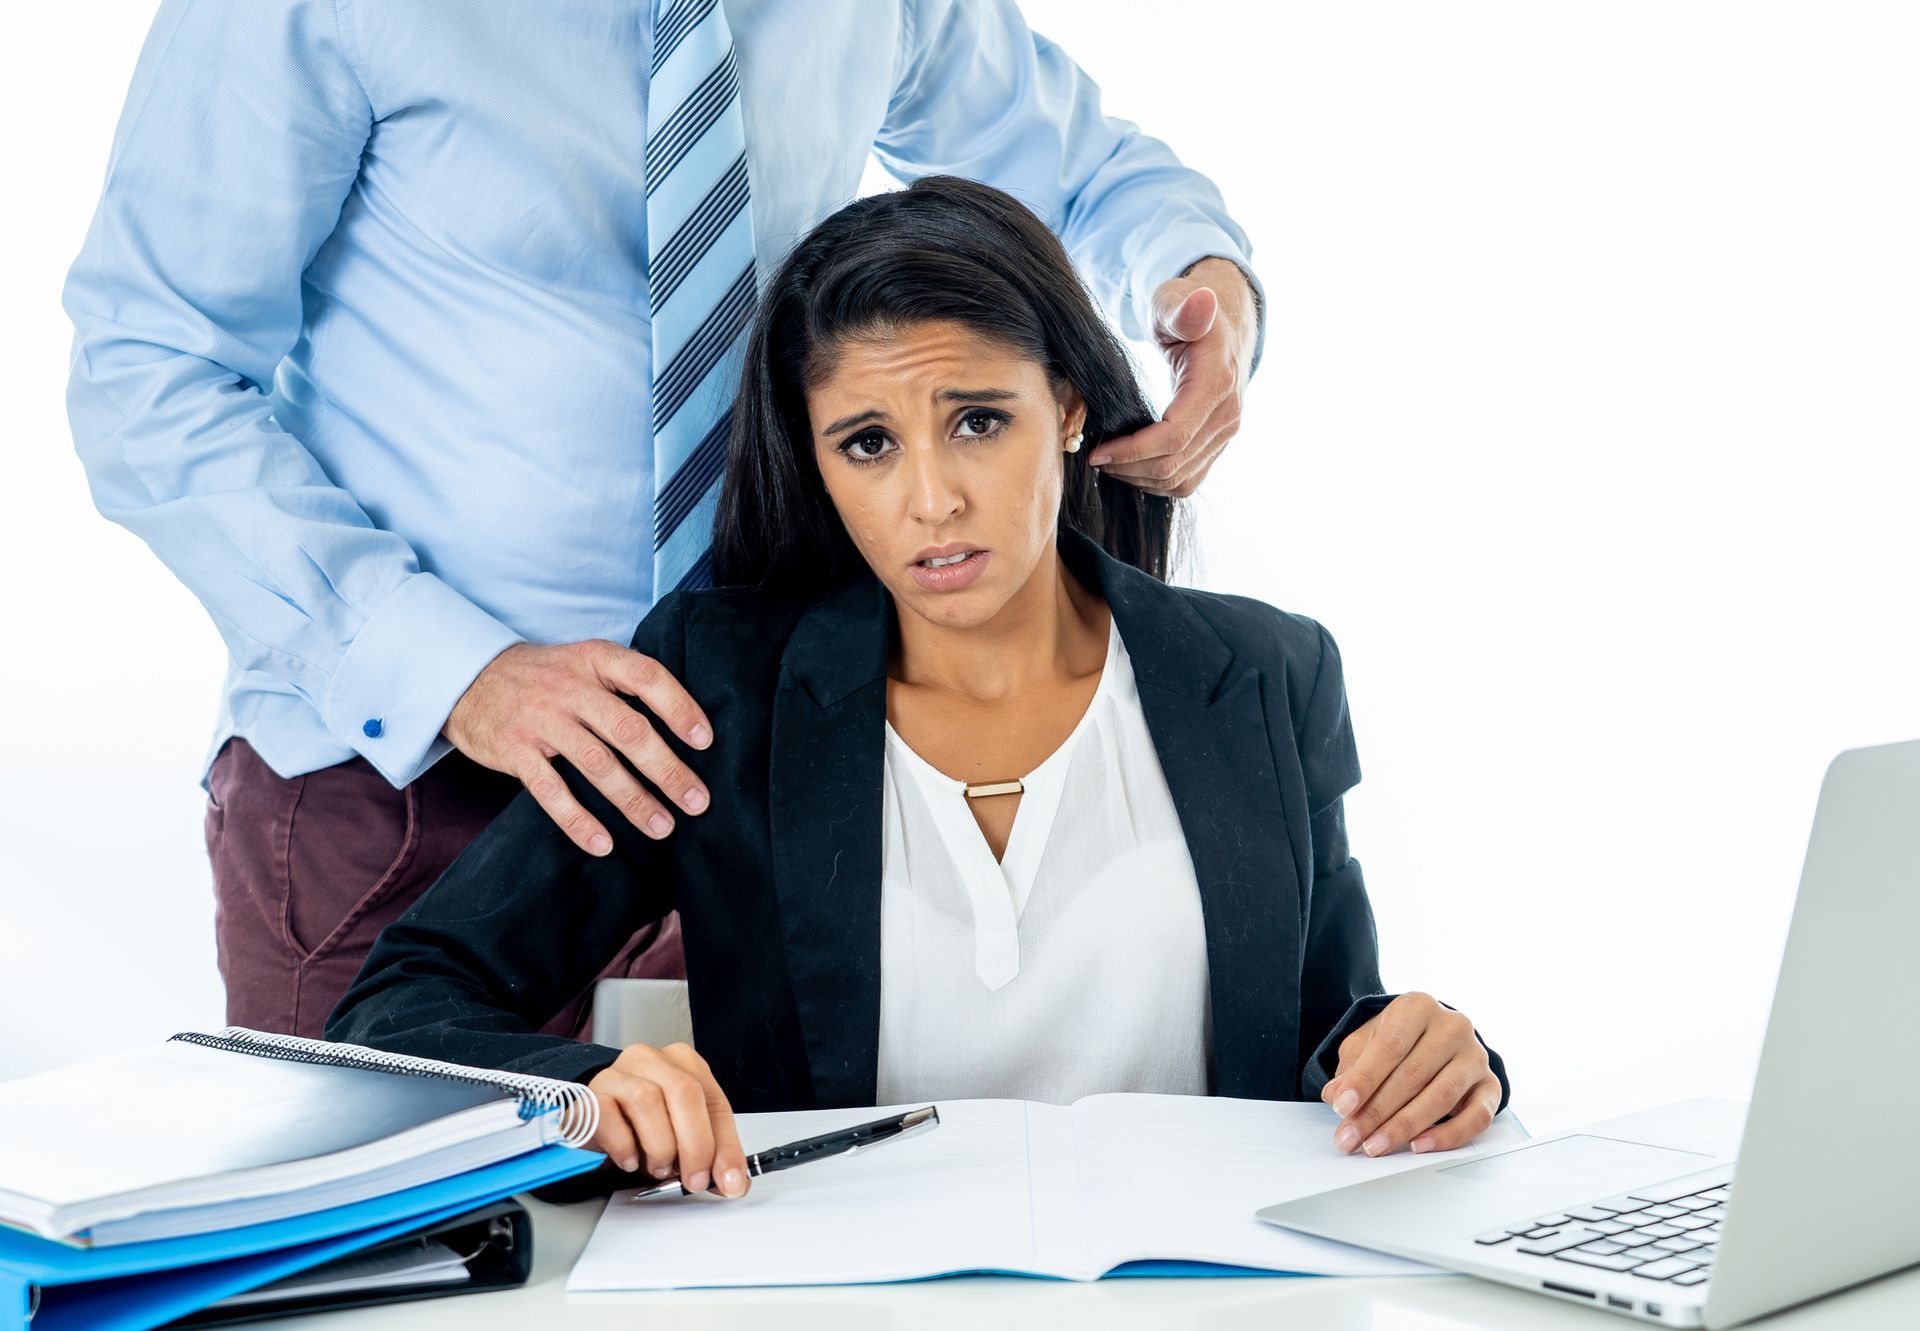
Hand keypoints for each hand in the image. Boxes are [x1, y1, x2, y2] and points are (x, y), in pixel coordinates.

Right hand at [445, 640, 712, 856]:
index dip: (679, 707)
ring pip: (596, 764)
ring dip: (633, 800)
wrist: (467, 678)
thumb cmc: (546, 677)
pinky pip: (550, 791)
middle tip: (697, 801)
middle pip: (627, 730)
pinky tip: (603, 844)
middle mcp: (570, 686)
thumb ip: (625, 685)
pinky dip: (578, 820)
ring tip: (662, 827)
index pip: (646, 676)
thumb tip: (686, 726)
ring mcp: (540, 719)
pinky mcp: (514, 751)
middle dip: (667, 770)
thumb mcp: (584, 662)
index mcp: (594, 659)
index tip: (705, 741)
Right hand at [586, 1042, 748, 1196]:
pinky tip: (629, 1160)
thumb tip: (733, 1182)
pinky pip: (608, 1116)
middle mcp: (652, 1060)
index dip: (725, 1145)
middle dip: (695, 1145)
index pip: (714, 1101)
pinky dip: (624, 1146)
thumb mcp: (683, 1136)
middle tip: (694, 1180)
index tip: (729, 1181)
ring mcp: (618, 1072)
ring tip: (658, 1166)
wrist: (596, 1118)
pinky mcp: (591, 1093)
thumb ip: (710, 1155)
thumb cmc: (644, 1124)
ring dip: (659, 1146)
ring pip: (647, 1100)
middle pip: (684, 1092)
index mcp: (685, 1064)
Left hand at [1089, 256, 1257, 497]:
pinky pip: (1187, 480)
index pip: (1174, 436)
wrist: (1220, 326)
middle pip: (1174, 464)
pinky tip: (1129, 466)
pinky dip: (1155, 481)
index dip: (1133, 451)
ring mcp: (1225, 434)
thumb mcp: (1175, 302)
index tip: (1096, 452)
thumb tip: (1203, 301)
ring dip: (1139, 478)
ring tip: (1107, 463)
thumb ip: (1182, 308)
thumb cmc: (1185, 313)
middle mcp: (1227, 415)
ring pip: (1180, 480)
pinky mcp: (1217, 446)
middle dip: (1128, 467)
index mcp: (1217, 384)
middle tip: (1093, 457)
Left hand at [1321, 992, 1501, 1156]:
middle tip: (1351, 1137)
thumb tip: (1335, 1095)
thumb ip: (1351, 1067)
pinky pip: (1477, 1117)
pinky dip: (1447, 1136)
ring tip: (1375, 1146)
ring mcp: (1476, 1056)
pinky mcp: (1490, 1086)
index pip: (1390, 1045)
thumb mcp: (1366, 1043)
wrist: (1435, 1038)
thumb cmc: (1397, 1040)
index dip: (1364, 1079)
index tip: (1342, 1107)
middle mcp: (1453, 1027)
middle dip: (1376, 1112)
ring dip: (1404, 1127)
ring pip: (1441, 1096)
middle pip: (1413, 1075)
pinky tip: (1418, 1146)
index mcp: (1418, 1007)